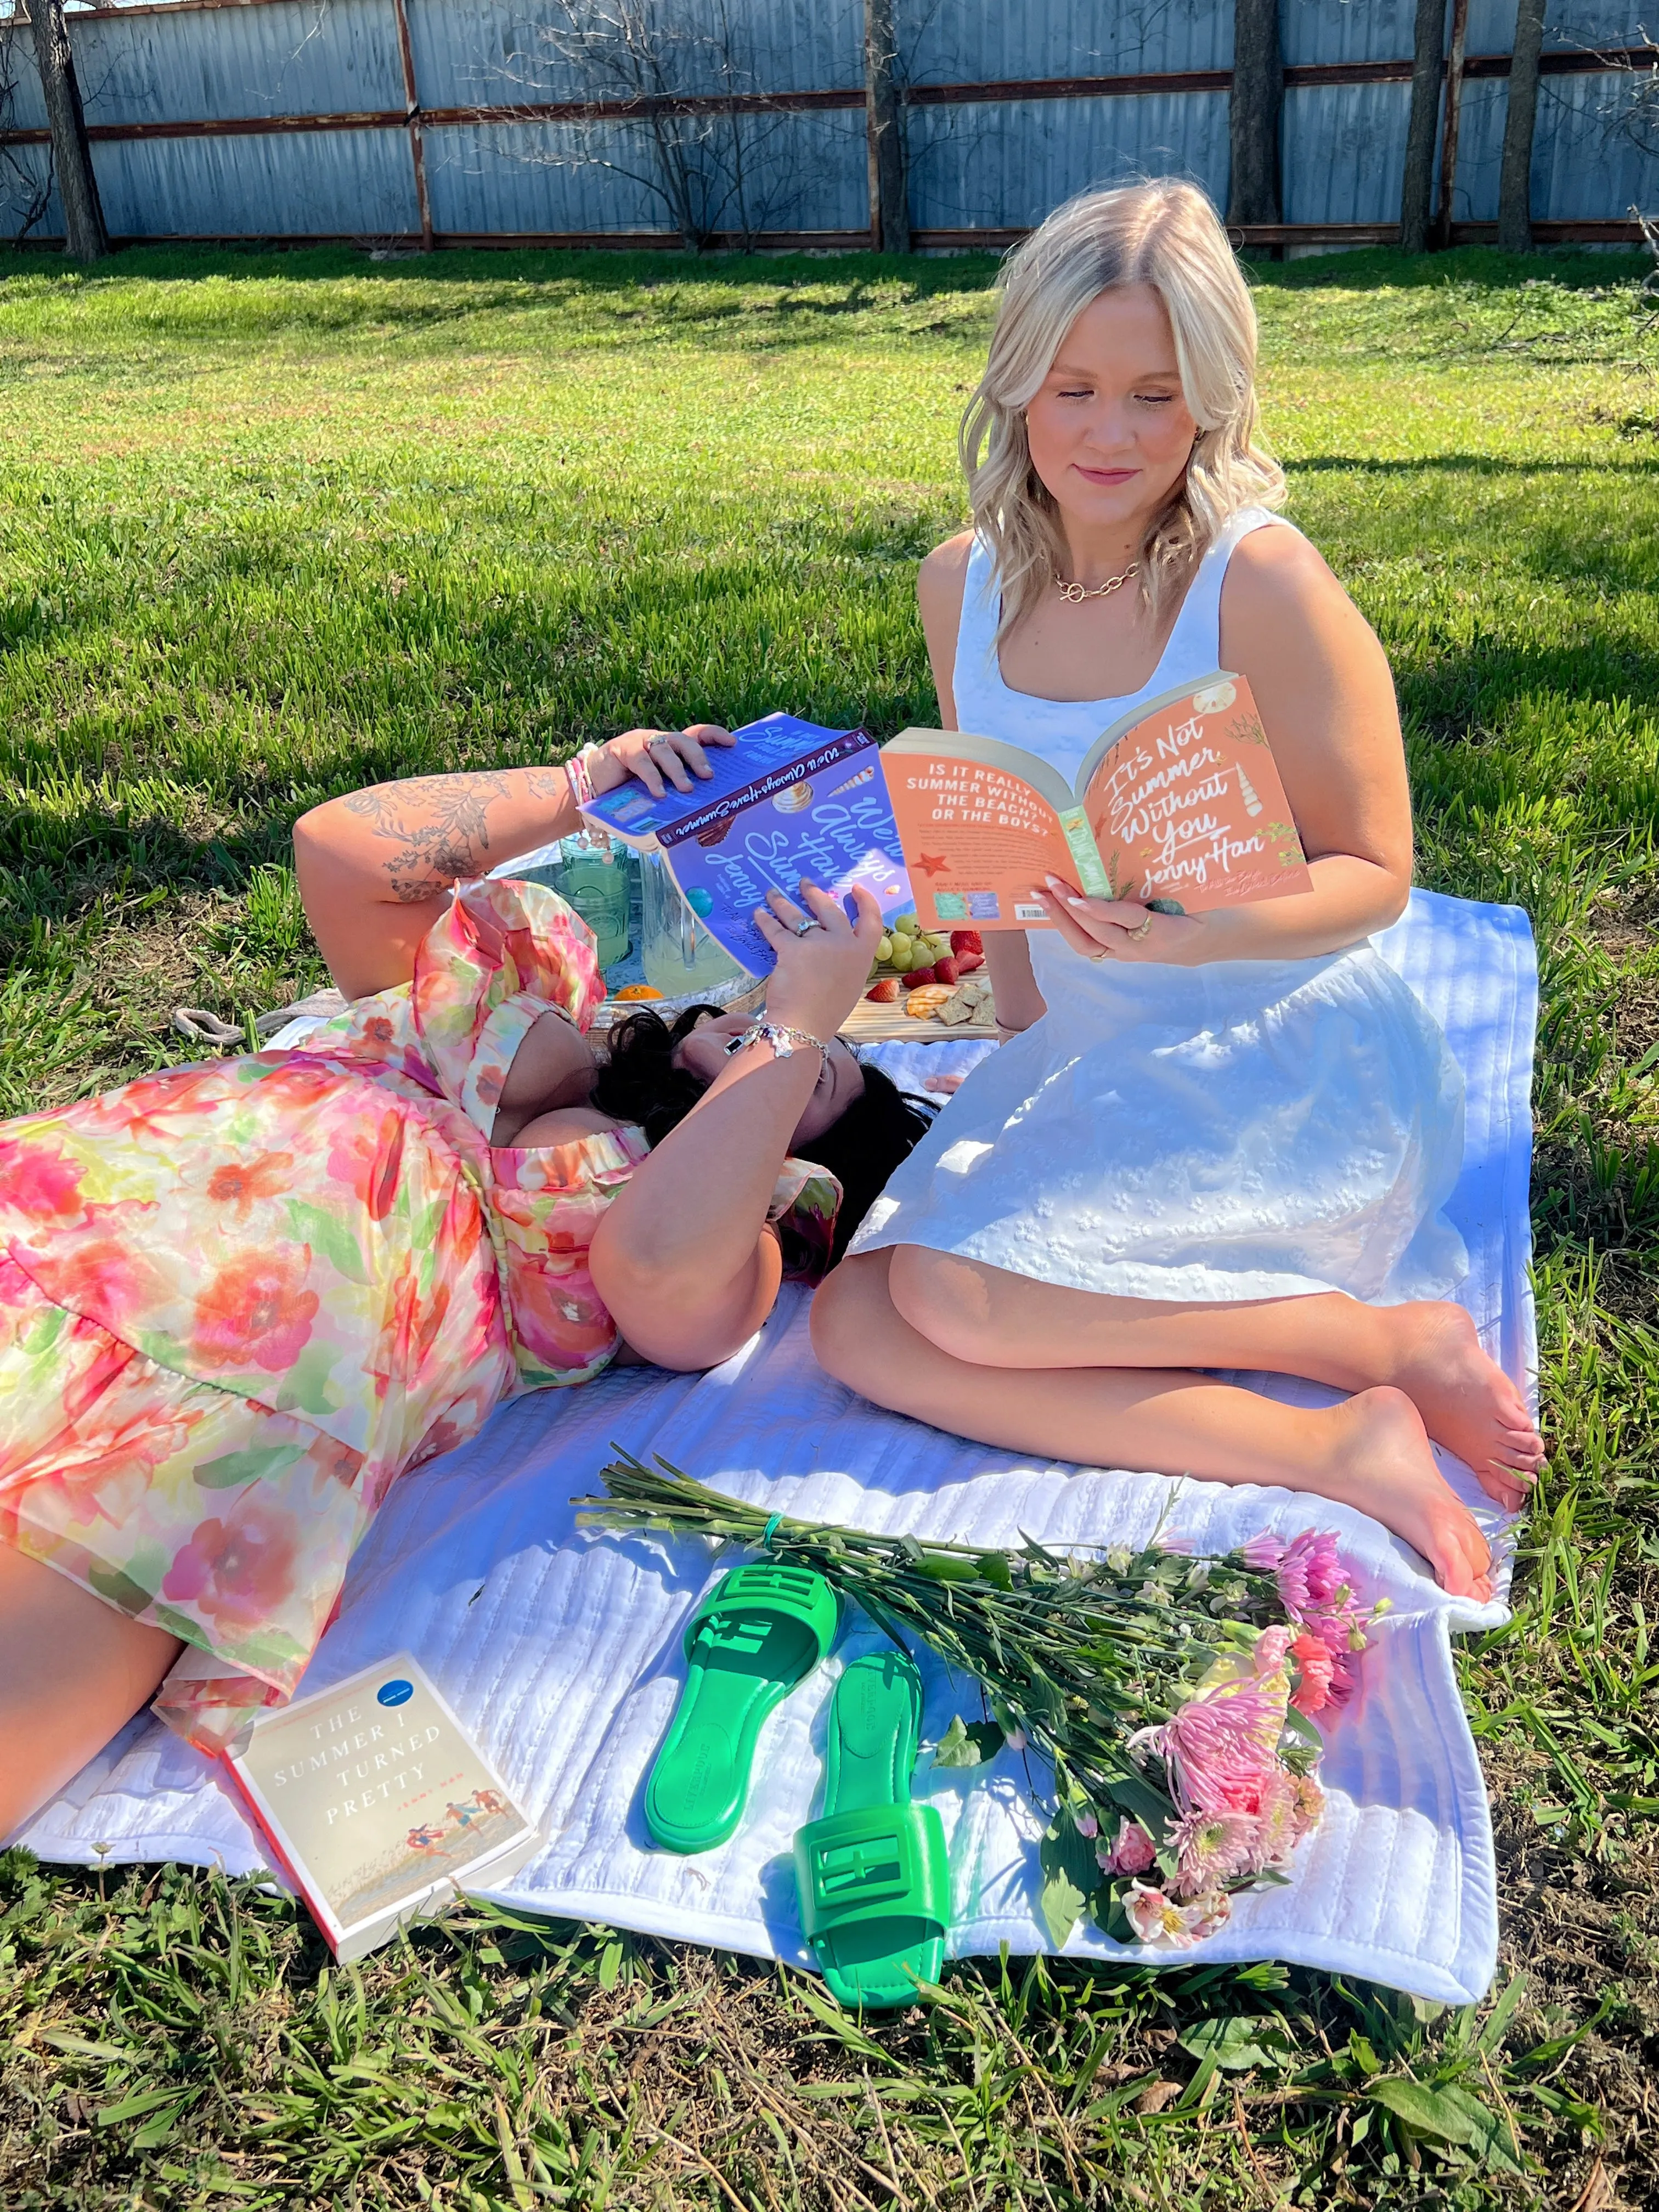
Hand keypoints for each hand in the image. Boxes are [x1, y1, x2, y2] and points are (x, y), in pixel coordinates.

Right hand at [591, 723, 734, 799]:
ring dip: (677, 770)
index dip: (715, 735)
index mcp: (670, 747)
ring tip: (686, 790)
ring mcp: (639, 742)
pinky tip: (659, 794)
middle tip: (708, 776)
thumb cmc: (627, 790)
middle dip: (698, 757)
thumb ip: (674, 792)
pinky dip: (652, 778)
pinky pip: (641, 762)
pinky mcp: (622, 749)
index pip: (696, 734)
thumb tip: (703, 815)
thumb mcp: (657, 789)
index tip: (733, 744)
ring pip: (664, 750)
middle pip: (683, 740)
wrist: (591, 786)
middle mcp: (657, 740)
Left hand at [754, 879, 883, 1040]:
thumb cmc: (826, 1013)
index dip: (865, 902)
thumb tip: (831, 949)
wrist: (803, 1027)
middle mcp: (843, 944)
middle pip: (829, 910)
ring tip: (772, 894)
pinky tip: (758, 915)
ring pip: (797, 916)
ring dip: (782, 903)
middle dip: (814, 893)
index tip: (855, 888)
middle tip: (803, 883)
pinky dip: (765, 921)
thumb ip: (844, 963)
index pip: (872, 921)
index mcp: (862, 956)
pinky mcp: (791, 949)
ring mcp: (818, 944)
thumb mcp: (847, 986)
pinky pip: (776, 930)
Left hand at [1031, 874, 1208, 964]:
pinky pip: (1086, 944)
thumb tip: (1146, 847)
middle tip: (1052, 882)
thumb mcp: (1194, 893)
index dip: (1101, 911)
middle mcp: (1138, 948)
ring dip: (1060, 920)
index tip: (1078, 898)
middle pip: (1097, 934)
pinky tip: (1052, 906)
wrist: (1207, 941)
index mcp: (1163, 931)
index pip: (1126, 920)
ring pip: (1085, 945)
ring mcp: (1124, 954)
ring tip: (1041, 895)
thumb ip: (1171, 880)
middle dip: (1070, 909)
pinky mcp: (1115, 953)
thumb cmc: (1201, 908)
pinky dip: (1067, 925)